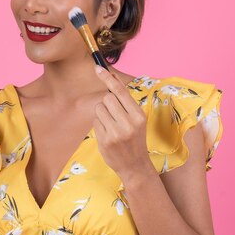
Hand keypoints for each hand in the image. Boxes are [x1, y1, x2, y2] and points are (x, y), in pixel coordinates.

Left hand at [93, 65, 152, 179]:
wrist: (135, 166)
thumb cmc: (135, 139)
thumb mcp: (136, 119)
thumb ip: (125, 100)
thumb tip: (113, 77)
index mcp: (139, 116)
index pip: (120, 92)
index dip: (108, 78)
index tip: (98, 68)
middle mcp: (128, 123)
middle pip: (107, 98)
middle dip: (107, 103)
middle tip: (114, 114)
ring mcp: (116, 133)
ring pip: (99, 109)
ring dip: (102, 113)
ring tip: (112, 125)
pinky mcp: (105, 140)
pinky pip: (95, 121)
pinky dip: (99, 124)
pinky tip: (108, 134)